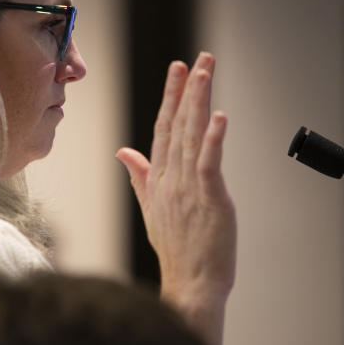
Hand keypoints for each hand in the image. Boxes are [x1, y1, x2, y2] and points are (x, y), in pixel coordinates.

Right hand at [115, 53, 235, 344]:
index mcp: (158, 180)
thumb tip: (124, 152)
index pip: (162, 129)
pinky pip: (209, 163)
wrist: (189, 285)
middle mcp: (170, 179)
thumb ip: (140, 176)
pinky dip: (213, 138)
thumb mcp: (151, 208)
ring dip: (198, 101)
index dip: (169, 97)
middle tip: (195, 59)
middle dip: (185, 89)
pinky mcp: (209, 199)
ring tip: (204, 72)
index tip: (176, 70)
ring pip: (191, 136)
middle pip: (176, 125)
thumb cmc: (176, 251)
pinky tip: (219, 116)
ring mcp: (188, 188)